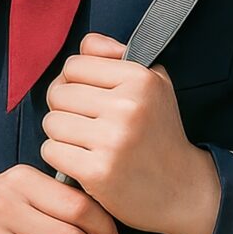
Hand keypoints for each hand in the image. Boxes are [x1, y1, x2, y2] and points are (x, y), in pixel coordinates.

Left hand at [39, 32, 220, 233]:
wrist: (182, 189)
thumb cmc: (158, 132)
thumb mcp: (152, 84)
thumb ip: (114, 55)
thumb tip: (86, 44)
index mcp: (140, 79)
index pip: (74, 65)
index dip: (74, 82)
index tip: (88, 98)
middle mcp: (127, 107)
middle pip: (58, 93)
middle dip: (65, 109)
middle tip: (85, 124)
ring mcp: (112, 140)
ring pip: (51, 122)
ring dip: (60, 134)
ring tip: (84, 143)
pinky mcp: (98, 172)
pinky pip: (50, 150)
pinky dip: (60, 157)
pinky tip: (81, 161)